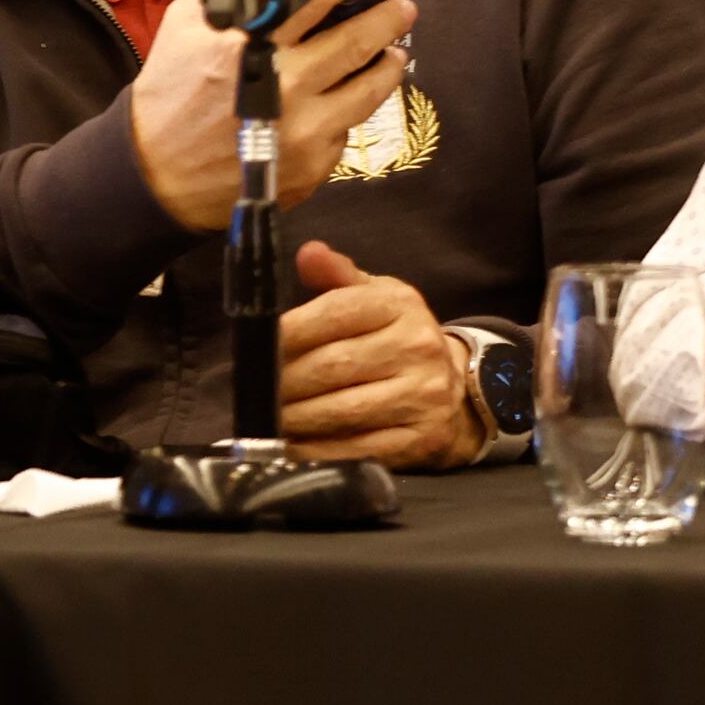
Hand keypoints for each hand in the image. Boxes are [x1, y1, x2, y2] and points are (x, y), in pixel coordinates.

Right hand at [126, 0, 409, 231]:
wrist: (160, 173)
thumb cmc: (171, 93)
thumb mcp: (184, 26)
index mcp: (251, 43)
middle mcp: (285, 84)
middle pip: (358, 41)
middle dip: (388, 18)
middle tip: (403, 7)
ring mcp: (304, 129)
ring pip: (370, 90)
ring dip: (388, 64)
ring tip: (394, 52)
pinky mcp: (313, 164)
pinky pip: (345, 129)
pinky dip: (348, 110)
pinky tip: (346, 100)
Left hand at [278, 242, 475, 465]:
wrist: (452, 385)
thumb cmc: (396, 336)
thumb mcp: (374, 296)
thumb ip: (337, 274)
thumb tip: (309, 253)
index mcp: (399, 304)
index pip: (335, 312)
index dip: (290, 331)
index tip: (257, 348)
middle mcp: (417, 346)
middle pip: (332, 365)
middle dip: (283, 382)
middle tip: (251, 391)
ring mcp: (423, 394)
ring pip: (342, 410)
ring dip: (295, 418)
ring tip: (267, 419)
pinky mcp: (422, 436)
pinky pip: (359, 447)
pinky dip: (319, 450)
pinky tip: (293, 445)